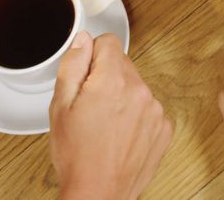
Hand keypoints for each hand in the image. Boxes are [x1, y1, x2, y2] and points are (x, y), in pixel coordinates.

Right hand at [50, 32, 171, 199]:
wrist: (98, 193)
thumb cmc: (77, 155)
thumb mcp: (60, 105)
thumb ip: (73, 64)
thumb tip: (83, 39)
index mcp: (113, 81)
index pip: (109, 42)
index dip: (92, 56)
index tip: (85, 75)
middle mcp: (140, 91)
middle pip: (123, 64)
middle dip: (106, 77)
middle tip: (90, 105)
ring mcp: (155, 110)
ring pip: (135, 87)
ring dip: (122, 97)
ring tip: (104, 124)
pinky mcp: (163, 128)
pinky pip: (148, 108)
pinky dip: (135, 116)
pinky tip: (119, 134)